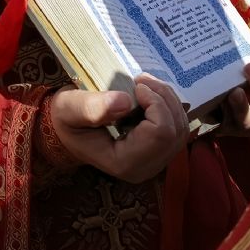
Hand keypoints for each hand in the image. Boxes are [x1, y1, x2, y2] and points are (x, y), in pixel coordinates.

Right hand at [49, 74, 189, 182]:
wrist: (68, 130)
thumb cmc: (67, 119)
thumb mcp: (70, 108)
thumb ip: (94, 107)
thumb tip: (126, 102)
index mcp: (123, 163)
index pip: (160, 134)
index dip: (156, 104)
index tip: (135, 86)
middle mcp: (144, 169)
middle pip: (176, 131)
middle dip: (164, 98)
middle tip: (141, 80)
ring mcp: (154, 163)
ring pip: (182, 129)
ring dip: (169, 100)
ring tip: (145, 85)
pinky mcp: (160, 153)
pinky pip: (179, 128)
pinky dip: (171, 107)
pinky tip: (152, 96)